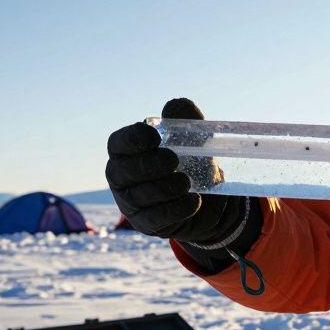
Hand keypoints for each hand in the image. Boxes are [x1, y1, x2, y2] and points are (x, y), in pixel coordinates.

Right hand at [105, 98, 249, 246]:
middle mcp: (122, 179)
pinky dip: (175, 209)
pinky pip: (154, 219)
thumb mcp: (194, 139)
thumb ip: (185, 119)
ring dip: (164, 188)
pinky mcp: (146, 225)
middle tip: (174, 160)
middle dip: (147, 165)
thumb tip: (175, 105)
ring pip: (138, 197)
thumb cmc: (192, 162)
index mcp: (128, 153)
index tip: (155, 137)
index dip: (132, 140)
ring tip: (186, 181)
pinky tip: (193, 201)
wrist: (212, 199)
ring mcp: (131, 204)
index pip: (117, 144)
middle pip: (120, 172)